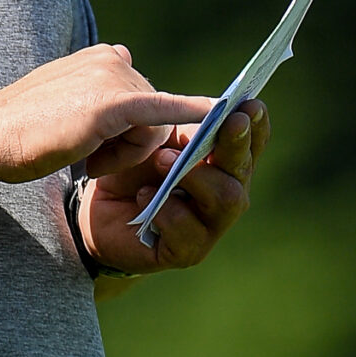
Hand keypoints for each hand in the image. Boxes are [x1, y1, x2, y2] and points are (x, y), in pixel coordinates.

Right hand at [0, 44, 214, 186]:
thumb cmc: (22, 129)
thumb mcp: (64, 100)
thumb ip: (97, 85)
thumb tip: (124, 56)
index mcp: (102, 58)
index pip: (140, 98)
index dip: (130, 131)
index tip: (118, 141)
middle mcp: (111, 60)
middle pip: (152, 114)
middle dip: (126, 147)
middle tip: (82, 154)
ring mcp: (113, 78)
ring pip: (152, 129)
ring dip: (123, 155)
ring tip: (82, 155)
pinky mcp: (113, 104)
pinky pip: (164, 112)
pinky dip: (194, 114)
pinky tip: (223, 112)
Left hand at [80, 97, 270, 276]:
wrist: (99, 210)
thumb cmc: (134, 169)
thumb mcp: (157, 139)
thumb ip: (186, 126)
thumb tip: (212, 107)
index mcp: (224, 165)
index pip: (252, 144)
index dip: (256, 124)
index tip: (250, 104)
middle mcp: (227, 196)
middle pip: (241, 171)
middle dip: (234, 144)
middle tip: (227, 122)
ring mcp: (210, 227)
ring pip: (225, 199)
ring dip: (195, 174)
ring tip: (162, 159)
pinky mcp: (186, 252)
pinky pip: (187, 231)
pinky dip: (166, 210)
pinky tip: (142, 197)